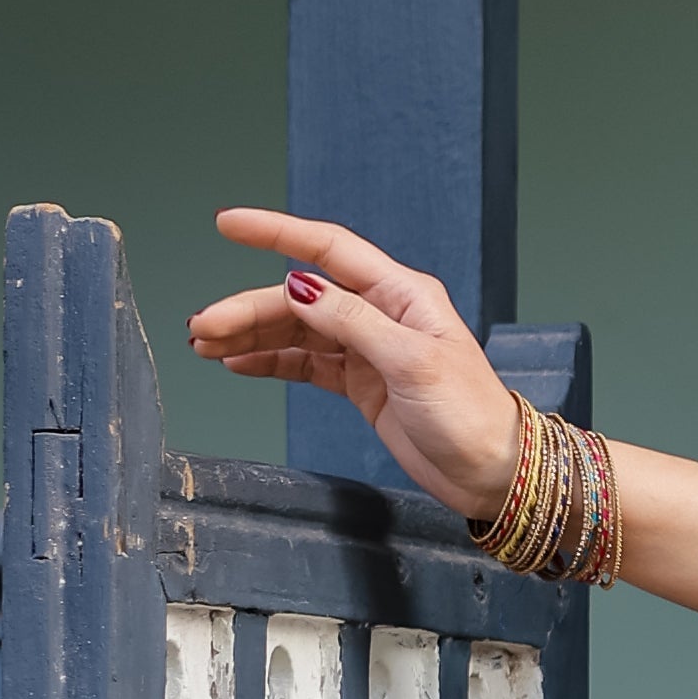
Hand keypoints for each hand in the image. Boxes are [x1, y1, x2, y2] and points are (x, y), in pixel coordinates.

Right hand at [187, 212, 521, 518]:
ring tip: (206, 346)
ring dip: (251, 336)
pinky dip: (269, 361)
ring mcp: (369, 349)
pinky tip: (237, 363)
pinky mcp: (361, 384)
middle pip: (300, 297)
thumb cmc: (471, 415)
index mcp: (401, 294)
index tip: (229, 225)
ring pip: (296, 330)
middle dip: (249, 309)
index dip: (276, 232)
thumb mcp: (411, 361)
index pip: (328, 249)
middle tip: (203, 327)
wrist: (494, 474)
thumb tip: (298, 286)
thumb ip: (353, 321)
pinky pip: (304, 363)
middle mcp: (381, 314)